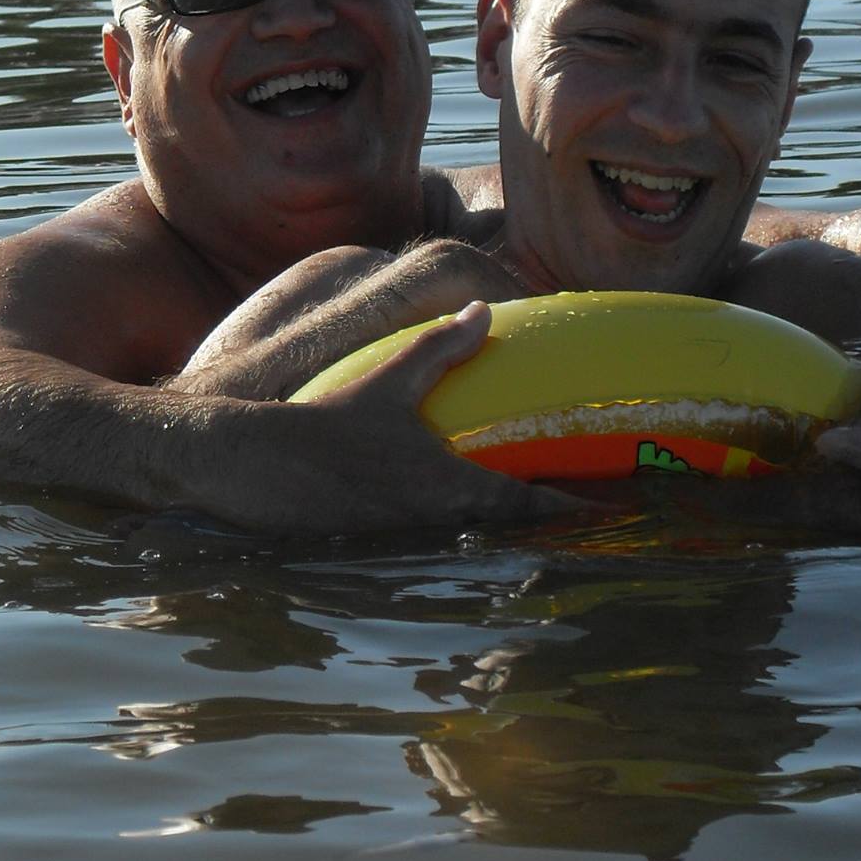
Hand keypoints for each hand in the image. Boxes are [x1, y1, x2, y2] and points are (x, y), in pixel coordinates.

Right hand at [182, 303, 590, 534]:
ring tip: (537, 517)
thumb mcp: (386, 380)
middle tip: (581, 513)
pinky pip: (434, 543)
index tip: (605, 512)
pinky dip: (461, 535)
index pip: (522, 505)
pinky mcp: (380, 547)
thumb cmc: (325, 423)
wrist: (255, 466)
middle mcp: (435, 520)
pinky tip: (465, 521)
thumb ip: (439, 348)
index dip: (568, 509)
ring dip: (504, 532)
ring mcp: (408, 540)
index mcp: (445, 485)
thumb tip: (483, 313)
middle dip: (544, 526)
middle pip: (506, 533)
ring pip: (472, 541)